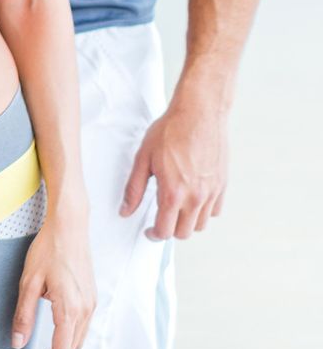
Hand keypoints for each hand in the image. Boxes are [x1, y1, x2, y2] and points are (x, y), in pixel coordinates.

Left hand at [14, 207, 94, 348]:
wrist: (70, 227)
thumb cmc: (48, 249)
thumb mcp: (28, 282)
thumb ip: (24, 315)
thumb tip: (17, 342)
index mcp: (70, 309)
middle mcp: (85, 310)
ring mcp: (91, 303)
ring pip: (78, 340)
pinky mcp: (91, 297)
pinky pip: (82, 326)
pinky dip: (69, 337)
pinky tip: (55, 334)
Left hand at [121, 92, 228, 240]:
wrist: (198, 114)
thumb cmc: (170, 132)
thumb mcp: (143, 158)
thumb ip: (134, 188)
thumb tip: (126, 210)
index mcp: (173, 193)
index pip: (165, 231)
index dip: (154, 234)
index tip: (149, 231)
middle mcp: (196, 198)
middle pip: (184, 233)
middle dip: (170, 230)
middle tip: (160, 219)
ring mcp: (212, 192)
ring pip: (201, 224)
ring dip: (187, 222)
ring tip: (175, 207)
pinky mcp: (222, 185)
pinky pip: (214, 210)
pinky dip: (203, 211)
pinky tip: (192, 198)